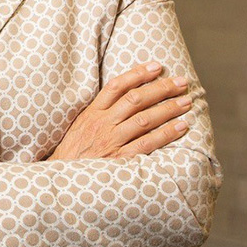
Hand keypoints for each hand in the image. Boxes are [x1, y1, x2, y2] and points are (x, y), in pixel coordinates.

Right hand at [47, 62, 190, 160]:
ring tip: (186, 101)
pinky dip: (166, 134)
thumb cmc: (74, 151)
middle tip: (181, 81)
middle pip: (135, 99)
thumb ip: (101, 111)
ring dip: (168, 108)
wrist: (60, 180)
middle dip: (161, 88)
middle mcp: (103, 123)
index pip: (117, 86)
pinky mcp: (120, 160)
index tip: (157, 66)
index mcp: (93, 112)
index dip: (138, 73)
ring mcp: (112, 141)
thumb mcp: (81, 124)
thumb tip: (126, 96)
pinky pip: (147, 144)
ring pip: (144, 119)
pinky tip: (181, 127)